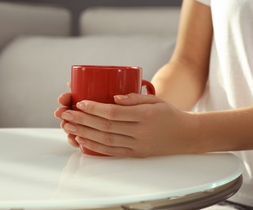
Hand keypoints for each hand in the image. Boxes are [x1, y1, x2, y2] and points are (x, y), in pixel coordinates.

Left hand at [55, 93, 200, 157]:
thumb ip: (135, 98)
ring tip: (69, 127)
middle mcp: (140, 132)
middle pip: (106, 127)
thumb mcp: (156, 100)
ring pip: (106, 141)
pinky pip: (112, 152)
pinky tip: (83, 141)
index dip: (95, 108)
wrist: (186, 136)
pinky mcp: (137, 154)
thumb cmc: (171, 115)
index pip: (115, 112)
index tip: (81, 103)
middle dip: (83, 120)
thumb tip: (114, 98)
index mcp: (146, 116)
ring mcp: (138, 145)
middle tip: (67, 114)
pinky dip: (96, 147)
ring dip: (85, 134)